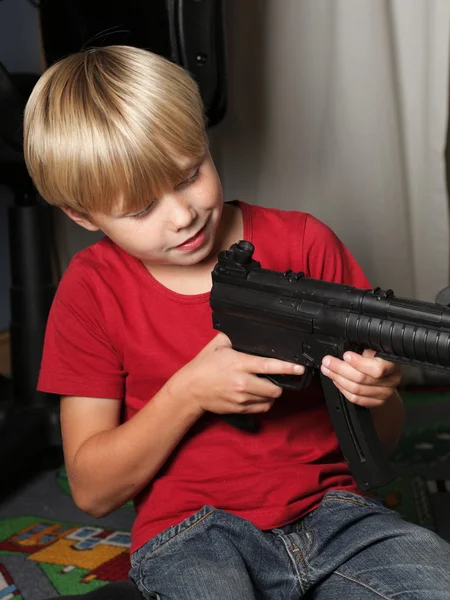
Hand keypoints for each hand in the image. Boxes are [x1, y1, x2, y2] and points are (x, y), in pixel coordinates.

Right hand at [167, 332, 304, 415]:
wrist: (190, 389)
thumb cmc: (204, 365)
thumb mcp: (218, 344)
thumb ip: (235, 337)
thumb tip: (249, 330)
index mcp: (239, 363)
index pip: (269, 366)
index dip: (287, 367)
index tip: (299, 368)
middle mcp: (242, 382)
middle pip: (274, 388)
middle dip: (280, 384)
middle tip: (279, 378)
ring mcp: (241, 398)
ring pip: (269, 400)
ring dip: (272, 394)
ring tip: (267, 386)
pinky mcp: (239, 409)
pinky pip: (261, 408)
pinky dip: (264, 403)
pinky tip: (259, 395)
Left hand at [320, 350, 401, 408]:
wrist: (386, 374)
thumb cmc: (377, 356)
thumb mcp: (373, 347)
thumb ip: (364, 346)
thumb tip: (345, 346)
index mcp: (392, 362)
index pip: (377, 368)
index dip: (359, 363)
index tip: (345, 355)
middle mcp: (392, 379)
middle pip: (362, 378)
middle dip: (340, 369)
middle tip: (327, 362)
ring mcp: (385, 392)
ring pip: (357, 389)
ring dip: (338, 379)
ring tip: (327, 370)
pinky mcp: (377, 402)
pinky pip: (356, 399)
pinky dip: (343, 389)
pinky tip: (336, 381)